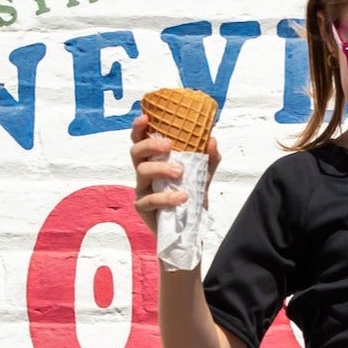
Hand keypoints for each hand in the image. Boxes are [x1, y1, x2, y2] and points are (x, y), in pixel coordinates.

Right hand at [129, 113, 220, 236]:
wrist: (188, 230)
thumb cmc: (189, 198)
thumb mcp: (202, 177)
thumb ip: (208, 160)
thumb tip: (211, 139)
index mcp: (154, 161)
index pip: (141, 140)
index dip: (139, 128)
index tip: (146, 117)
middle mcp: (144, 173)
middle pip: (135, 152)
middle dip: (149, 144)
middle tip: (169, 146)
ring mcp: (142, 190)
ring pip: (141, 172)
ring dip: (160, 169)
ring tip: (179, 173)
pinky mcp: (143, 208)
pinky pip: (149, 199)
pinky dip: (166, 197)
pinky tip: (182, 197)